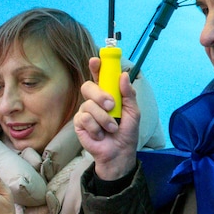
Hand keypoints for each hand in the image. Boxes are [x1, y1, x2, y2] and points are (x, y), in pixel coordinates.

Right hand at [73, 56, 140, 180]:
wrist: (119, 152)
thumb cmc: (126, 132)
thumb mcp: (133, 112)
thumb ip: (128, 94)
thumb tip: (123, 75)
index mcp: (108, 94)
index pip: (99, 76)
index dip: (96, 66)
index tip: (96, 60)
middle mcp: (94, 100)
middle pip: (88, 86)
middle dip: (100, 95)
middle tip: (111, 105)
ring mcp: (85, 111)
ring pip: (88, 105)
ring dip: (103, 118)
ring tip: (111, 128)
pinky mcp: (79, 124)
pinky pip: (84, 118)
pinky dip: (96, 127)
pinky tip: (100, 134)